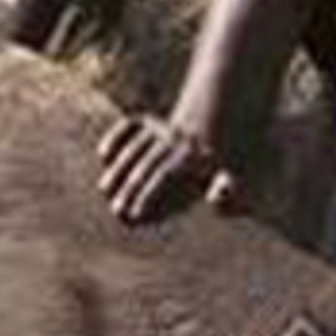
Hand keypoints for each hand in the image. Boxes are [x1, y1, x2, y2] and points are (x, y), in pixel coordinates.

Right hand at [96, 114, 235, 223]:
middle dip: (130, 188)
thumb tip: (215, 199)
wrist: (212, 128)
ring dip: (118, 169)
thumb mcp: (231, 181)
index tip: (136, 215)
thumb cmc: (216, 169)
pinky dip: (115, 136)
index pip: (167, 175)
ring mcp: (162, 128)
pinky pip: (129, 125)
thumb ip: (230, 197)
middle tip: (116, 208)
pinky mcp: (148, 120)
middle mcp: (179, 139)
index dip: (150, 194)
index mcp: (197, 155)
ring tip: (105, 190)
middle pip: (149, 164)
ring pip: (136, 147)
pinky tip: (104, 155)